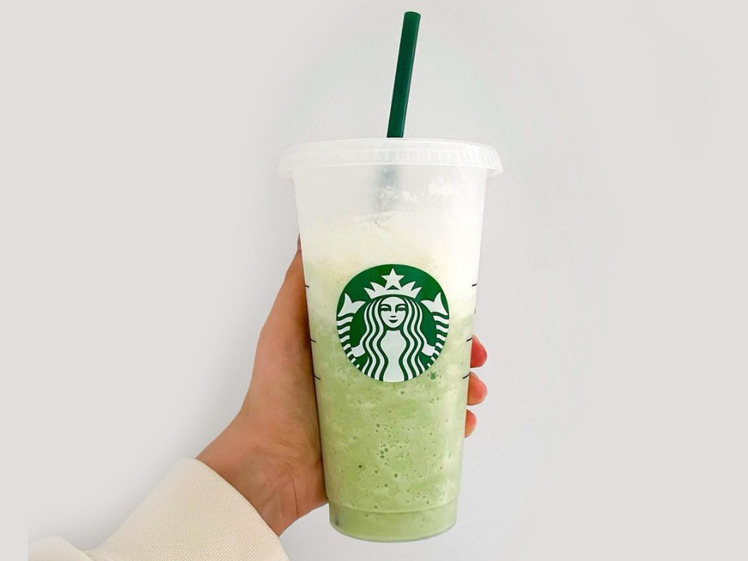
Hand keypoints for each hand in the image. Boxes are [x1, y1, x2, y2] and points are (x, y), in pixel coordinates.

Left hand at [198, 245, 488, 534]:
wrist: (270, 465)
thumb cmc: (273, 395)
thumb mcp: (282, 330)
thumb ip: (299, 286)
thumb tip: (308, 234)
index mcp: (353, 344)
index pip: (403, 320)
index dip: (433, 312)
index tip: (455, 309)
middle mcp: (371, 374)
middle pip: (428, 355)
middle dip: (460, 353)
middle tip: (477, 355)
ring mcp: (382, 411)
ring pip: (437, 394)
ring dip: (465, 390)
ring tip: (475, 394)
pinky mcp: (389, 444)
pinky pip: (431, 435)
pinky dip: (454, 428)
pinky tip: (466, 424)